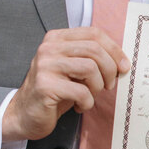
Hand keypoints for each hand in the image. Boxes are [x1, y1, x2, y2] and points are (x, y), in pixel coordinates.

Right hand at [3, 27, 127, 144]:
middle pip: (94, 49)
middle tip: (108, 86)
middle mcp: (49, 48)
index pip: (93, 33)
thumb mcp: (72, 69)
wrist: (25, 115)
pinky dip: (87, 102)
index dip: (114, 49)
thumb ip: (90, 58)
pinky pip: (81, 91)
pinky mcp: (45, 86)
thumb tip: (121, 61)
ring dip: (97, 86)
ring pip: (90, 68)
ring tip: (90, 96)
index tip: (123, 66)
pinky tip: (79, 106)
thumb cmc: (54, 92)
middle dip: (109, 70)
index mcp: (57, 39)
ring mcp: (45, 66)